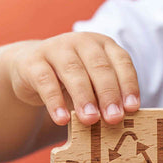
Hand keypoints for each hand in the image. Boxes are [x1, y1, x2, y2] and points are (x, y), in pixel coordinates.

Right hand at [8, 32, 139, 125]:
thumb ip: (106, 97)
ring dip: (84, 97)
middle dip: (109, 93)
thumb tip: (121, 121)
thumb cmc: (71, 80)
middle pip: (99, 66)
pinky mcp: (33, 61)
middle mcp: (81, 42)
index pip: (121, 61)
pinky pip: (45, 81)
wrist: (30, 68)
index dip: (128, 84)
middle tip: (114, 118)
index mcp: (103, 45)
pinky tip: (62, 120)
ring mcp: (56, 48)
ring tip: (90, 120)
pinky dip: (55, 101)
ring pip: (73, 71)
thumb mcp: (92, 84)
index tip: (132, 108)